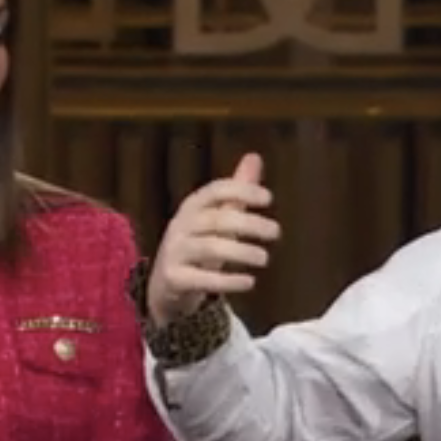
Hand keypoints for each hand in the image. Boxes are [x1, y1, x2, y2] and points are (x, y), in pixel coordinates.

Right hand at [148, 152, 278, 325]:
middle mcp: (180, 225)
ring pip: (209, 247)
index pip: (216, 190)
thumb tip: (254, 157)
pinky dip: (227, 280)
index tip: (268, 199)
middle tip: (276, 232)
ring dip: (241, 251)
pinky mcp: (174, 279)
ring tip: (265, 258)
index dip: (242, 191)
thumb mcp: (215, 217)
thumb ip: (236, 192)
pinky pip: (202, 279)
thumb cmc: (198, 244)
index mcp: (192, 206)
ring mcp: (174, 252)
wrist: (165, 283)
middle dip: (248, 224)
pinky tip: (249, 282)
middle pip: (216, 219)